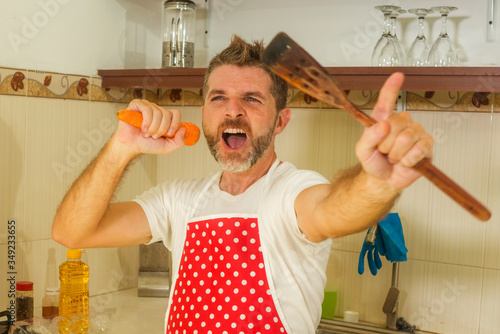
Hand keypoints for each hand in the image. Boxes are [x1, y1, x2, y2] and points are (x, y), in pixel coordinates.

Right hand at [114, 99, 186, 155]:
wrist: (131, 146)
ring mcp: (147, 106)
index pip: (176, 113)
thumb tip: (183, 130)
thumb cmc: (147, 145)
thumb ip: (179, 141)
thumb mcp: (167, 147)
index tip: (169, 133)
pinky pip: (147, 109)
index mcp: (165, 117)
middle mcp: (157, 110)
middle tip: (154, 136)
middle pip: (167, 114)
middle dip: (162, 129)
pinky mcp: (137, 104)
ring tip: (147, 134)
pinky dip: (147, 122)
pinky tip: (143, 128)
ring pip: (158, 113)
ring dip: (153, 127)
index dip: (175, 124)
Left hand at [355, 73, 433, 188]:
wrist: (384, 179)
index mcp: (384, 119)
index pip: (387, 100)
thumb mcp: (362, 150)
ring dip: (396, 153)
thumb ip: (369, 137)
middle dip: (386, 143)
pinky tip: (405, 161)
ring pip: (406, 138)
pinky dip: (407, 160)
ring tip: (394, 157)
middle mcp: (401, 122)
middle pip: (396, 124)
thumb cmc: (373, 161)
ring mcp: (416, 132)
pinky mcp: (426, 145)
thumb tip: (383, 126)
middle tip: (384, 151)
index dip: (392, 88)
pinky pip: (418, 149)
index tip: (397, 76)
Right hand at [358, 226, 386, 275]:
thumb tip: (382, 254)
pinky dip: (382, 255)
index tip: (361, 272)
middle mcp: (369, 244)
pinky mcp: (379, 241)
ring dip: (376, 261)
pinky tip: (385, 259)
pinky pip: (379, 250)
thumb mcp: (378, 236)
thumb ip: (380, 245)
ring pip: (374, 254)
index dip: (361, 264)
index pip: (362, 255)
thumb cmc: (378, 225)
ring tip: (379, 267)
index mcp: (366, 243)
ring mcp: (374, 243)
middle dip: (371, 265)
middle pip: (369, 257)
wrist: (382, 219)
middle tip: (374, 273)